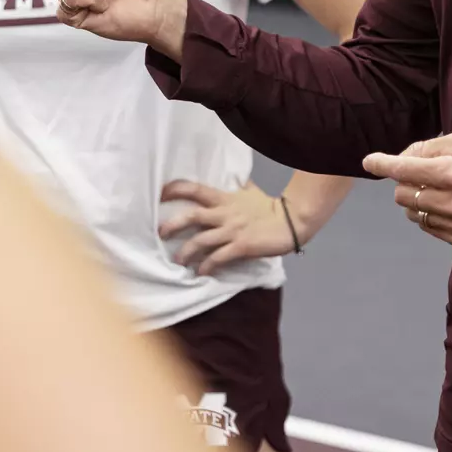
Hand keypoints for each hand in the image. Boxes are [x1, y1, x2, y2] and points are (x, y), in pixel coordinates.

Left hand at [158, 180, 297, 275]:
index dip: (176, 189)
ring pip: (202, 240)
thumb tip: (239, 180)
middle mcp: (224, 214)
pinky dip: (208, 265)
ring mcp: (232, 231)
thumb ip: (241, 188)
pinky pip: (219, 258)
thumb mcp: (252, 192)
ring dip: (186, 251)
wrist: (291, 222)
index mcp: (224, 199)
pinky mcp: (241, 246)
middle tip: (160, 232)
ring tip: (178, 260)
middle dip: (173, 224)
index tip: (160, 193)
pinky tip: (201, 272)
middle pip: (192, 216)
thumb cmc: (270, 207)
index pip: (195, 189)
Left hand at [361, 132, 451, 247]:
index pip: (404, 170)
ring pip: (414, 213)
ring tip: (437, 188)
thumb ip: (430, 148)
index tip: (369, 161)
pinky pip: (430, 228)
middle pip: (403, 195)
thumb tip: (402, 158)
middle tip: (423, 172)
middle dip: (406, 181)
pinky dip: (429, 215)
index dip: (382, 164)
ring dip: (416, 199)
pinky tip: (444, 204)